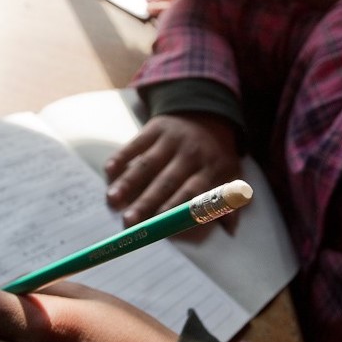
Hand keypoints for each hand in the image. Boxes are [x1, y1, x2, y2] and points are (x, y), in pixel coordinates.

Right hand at [105, 113, 241, 229]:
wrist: (207, 112)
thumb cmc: (216, 154)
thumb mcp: (232, 174)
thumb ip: (230, 202)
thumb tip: (230, 229)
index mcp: (212, 168)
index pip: (193, 193)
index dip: (176, 211)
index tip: (160, 229)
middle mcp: (191, 154)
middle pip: (167, 183)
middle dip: (147, 203)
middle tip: (129, 222)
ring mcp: (172, 139)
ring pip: (147, 164)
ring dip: (128, 182)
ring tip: (113, 200)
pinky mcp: (155, 127)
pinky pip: (136, 143)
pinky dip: (122, 156)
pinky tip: (109, 170)